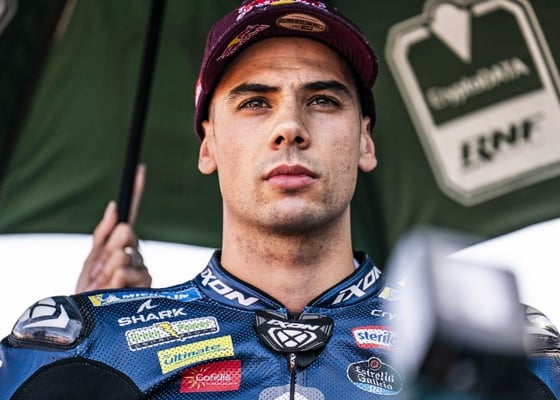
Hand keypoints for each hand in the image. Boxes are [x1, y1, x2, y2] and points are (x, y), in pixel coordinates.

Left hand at [75, 165, 151, 291]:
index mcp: (122, 243)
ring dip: (108, 270)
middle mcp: (136, 251)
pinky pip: (125, 272)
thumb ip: (103, 234)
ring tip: (103, 284)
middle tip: (101, 268)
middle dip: (109, 249)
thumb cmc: (90, 290)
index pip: (131, 212)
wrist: (90, 319)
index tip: (140, 169)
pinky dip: (112, 281)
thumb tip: (114, 206)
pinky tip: (111, 290)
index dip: (136, 190)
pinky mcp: (146, 283)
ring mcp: (142, 267)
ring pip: (125, 255)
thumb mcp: (90, 260)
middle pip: (127, 233)